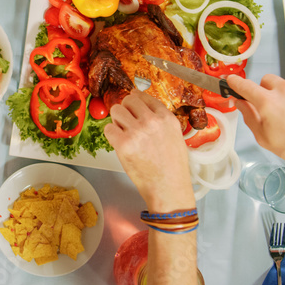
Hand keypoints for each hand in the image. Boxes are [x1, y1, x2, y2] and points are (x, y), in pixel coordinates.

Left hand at [104, 91, 193, 211]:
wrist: (168, 188)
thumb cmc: (173, 167)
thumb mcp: (175, 136)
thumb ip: (161, 121)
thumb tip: (144, 109)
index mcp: (166, 118)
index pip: (144, 97)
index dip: (136, 101)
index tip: (132, 104)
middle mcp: (152, 121)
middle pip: (128, 100)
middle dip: (125, 110)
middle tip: (127, 123)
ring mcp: (137, 132)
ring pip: (116, 111)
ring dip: (117, 121)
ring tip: (124, 133)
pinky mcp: (123, 144)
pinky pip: (108, 129)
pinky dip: (111, 135)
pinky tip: (119, 143)